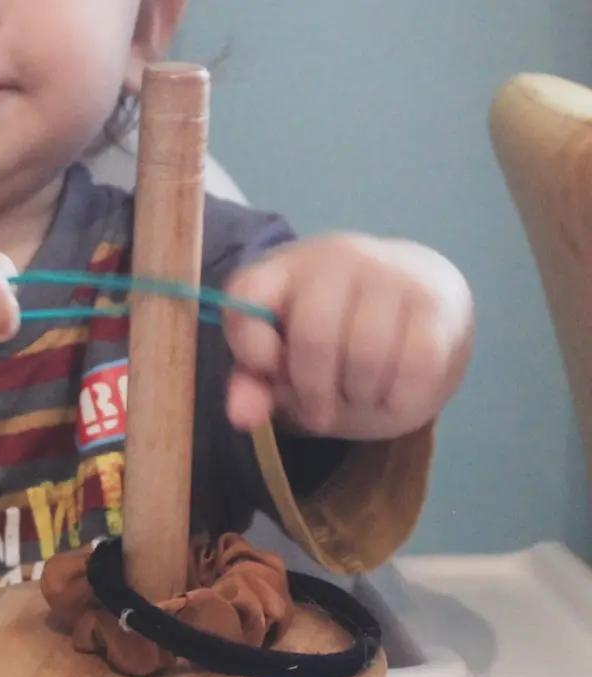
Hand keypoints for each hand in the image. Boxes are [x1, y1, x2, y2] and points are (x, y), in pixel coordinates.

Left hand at [221, 233, 473, 438]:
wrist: (420, 301)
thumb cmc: (338, 336)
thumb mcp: (286, 359)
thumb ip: (256, 384)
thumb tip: (242, 418)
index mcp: (283, 268)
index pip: (247, 297)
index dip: (252, 348)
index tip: (271, 373)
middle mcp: (335, 258)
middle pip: (315, 335)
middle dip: (313, 391)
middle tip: (318, 413)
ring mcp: (388, 273)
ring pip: (367, 353)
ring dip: (359, 396)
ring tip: (358, 398)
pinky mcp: (434, 300)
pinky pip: (417, 363)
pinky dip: (401, 397)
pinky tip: (394, 398)